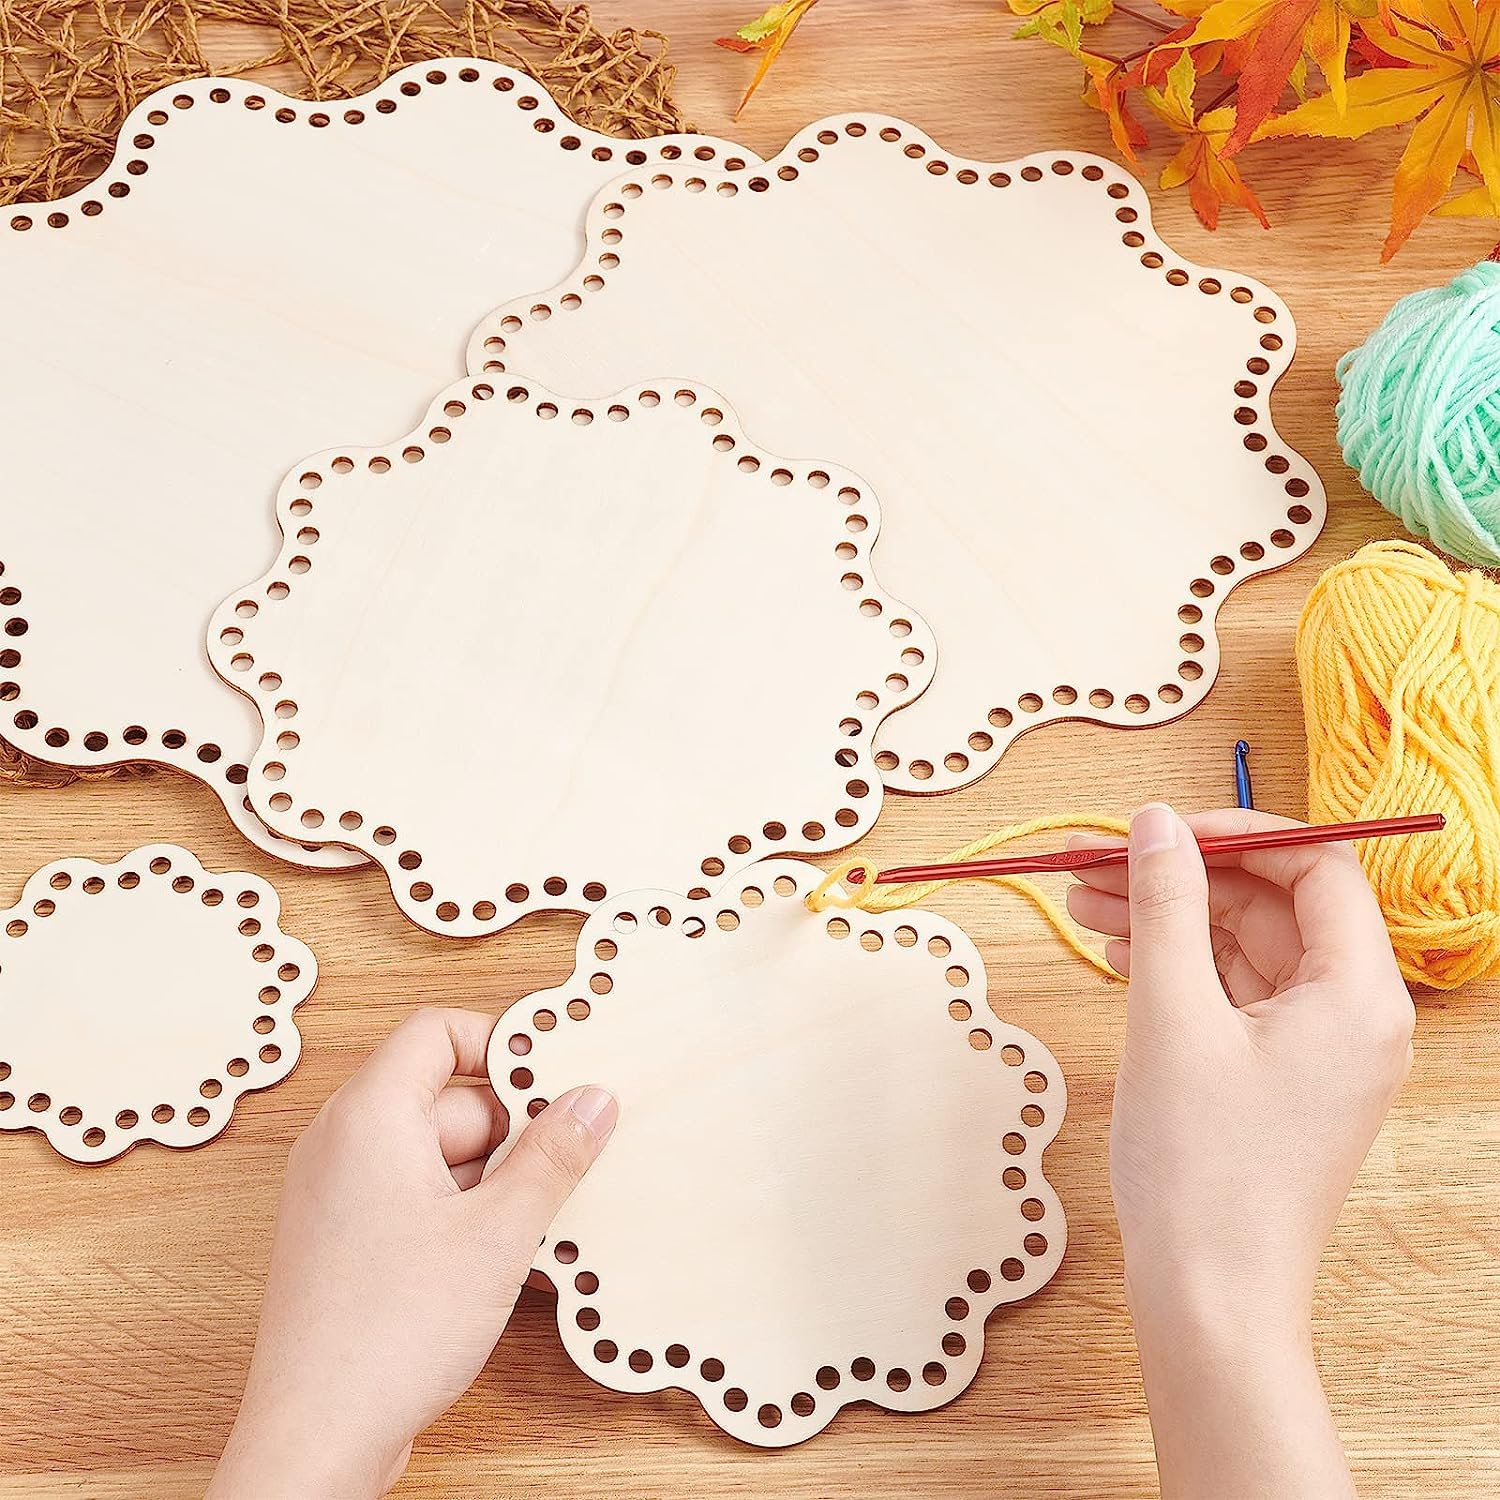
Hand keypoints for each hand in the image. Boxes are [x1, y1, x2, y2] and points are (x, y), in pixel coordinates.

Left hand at [209, 1008, 616, 1499]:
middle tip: (567, 1165)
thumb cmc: (386, 1336)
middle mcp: (343, 1144)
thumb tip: (593, 1100)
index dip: (502, 1043)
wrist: (315, 1441)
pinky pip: (419, 1197)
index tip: (558, 1075)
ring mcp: (341, 1195)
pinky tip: (508, 1258)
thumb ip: (553, 1157)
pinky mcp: (348, 1242)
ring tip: (539, 1225)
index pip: (437, 1031)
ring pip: (439, 1153)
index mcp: (368, 1117)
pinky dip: (466, 1213)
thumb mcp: (498, 1234)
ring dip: (496, 1180)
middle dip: (513, 1129)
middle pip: (447, 1097)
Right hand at [1067, 805, 1413, 1498]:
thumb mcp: (1172, 1014)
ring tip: (1085, 906)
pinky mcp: (1282, 1079)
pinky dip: (1179, 968)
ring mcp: (1320, 1052)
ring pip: (1247, 949)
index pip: (1317, 868)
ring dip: (1170, 920)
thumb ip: (1164, 904)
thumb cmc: (1201, 1165)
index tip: (1158, 830)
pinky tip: (1118, 955)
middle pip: (1274, 905)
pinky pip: (1236, 995)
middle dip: (1184, 877)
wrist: (1208, 1297)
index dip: (1237, 835)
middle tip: (1093, 866)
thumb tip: (1154, 822)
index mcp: (1359, 995)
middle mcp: (1355, 1017)